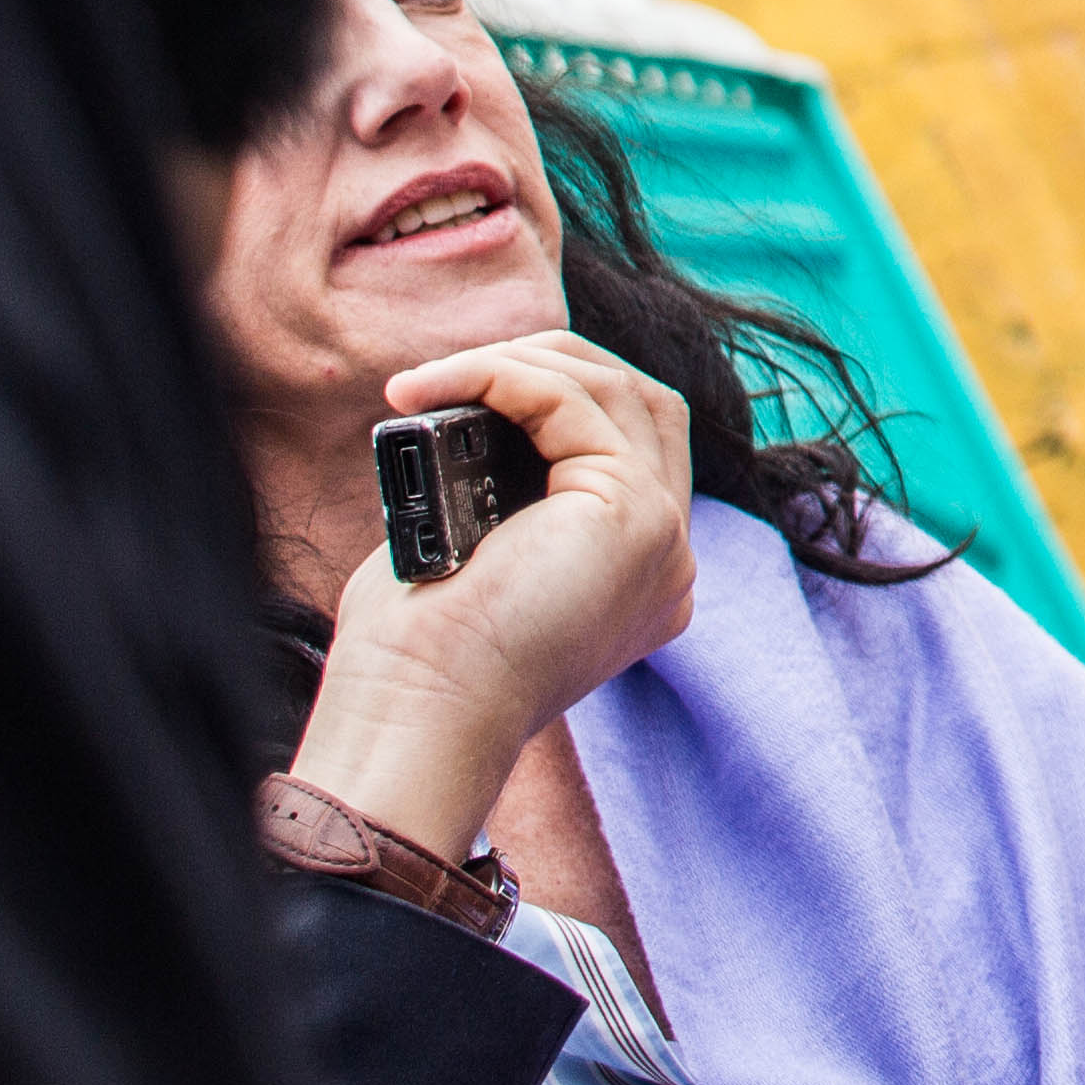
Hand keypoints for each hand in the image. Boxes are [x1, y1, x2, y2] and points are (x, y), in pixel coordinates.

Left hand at [288, 330, 695, 866]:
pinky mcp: (634, 512)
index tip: (477, 382)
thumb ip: (509, 489)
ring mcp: (663, 535)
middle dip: (554, 364)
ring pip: (620, 392)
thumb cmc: (419, 657)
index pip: (634, 445)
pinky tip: (438, 385)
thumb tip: (478, 413)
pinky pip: (575, 403)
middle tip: (457, 369)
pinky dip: (503, 378)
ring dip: (520, 363)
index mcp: (637, 577)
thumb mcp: (479, 551)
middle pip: (644, 404)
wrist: (416, 720)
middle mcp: (667, 559)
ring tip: (431, 379)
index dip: (563, 395)